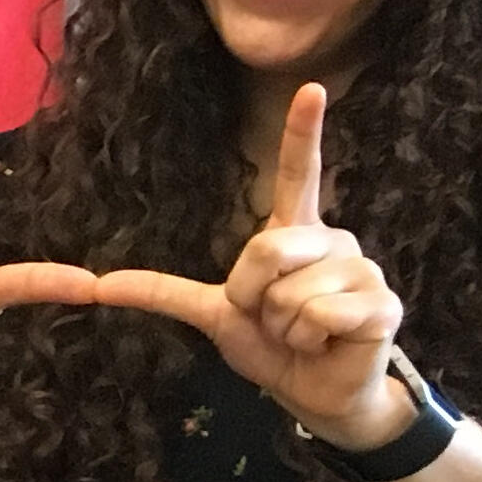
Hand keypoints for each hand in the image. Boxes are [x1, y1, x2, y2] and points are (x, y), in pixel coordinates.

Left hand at [90, 81, 406, 441]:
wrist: (312, 392)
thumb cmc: (271, 345)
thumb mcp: (213, 315)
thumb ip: (164, 294)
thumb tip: (99, 285)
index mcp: (294, 234)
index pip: (299, 174)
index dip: (303, 132)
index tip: (311, 88)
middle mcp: (333, 241)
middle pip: (268, 248)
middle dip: (253, 296)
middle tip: (273, 318)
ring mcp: (363, 270)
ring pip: (291, 292)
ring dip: (284, 326)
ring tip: (304, 333)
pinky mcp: (382, 303)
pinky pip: (322, 315)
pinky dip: (311, 339)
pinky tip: (329, 343)